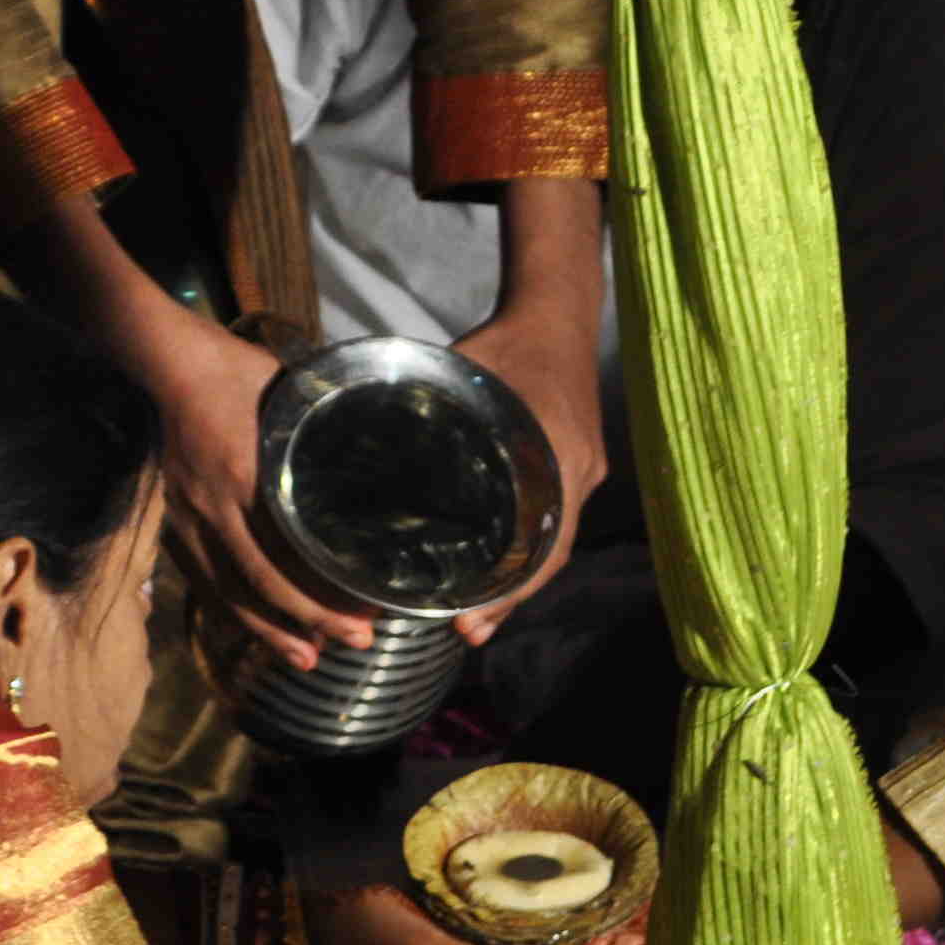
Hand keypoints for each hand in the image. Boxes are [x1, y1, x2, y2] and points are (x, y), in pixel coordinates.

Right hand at [23, 200, 369, 668]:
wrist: (165, 361)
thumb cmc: (232, 370)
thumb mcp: (286, 397)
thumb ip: (315, 437)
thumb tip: (364, 460)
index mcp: (240, 479)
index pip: (279, 561)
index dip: (318, 599)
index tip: (363, 615)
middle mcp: (209, 508)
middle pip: (256, 587)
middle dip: (306, 624)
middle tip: (353, 644)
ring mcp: (186, 516)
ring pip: (226, 591)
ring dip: (268, 630)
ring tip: (307, 658)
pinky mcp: (174, 518)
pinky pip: (203, 576)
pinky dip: (233, 607)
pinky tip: (258, 627)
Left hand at [454, 178, 610, 645]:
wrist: (559, 312)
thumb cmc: (505, 344)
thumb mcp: (461, 374)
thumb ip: (421, 409)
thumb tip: (359, 444)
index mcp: (556, 456)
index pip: (543, 546)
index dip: (510, 590)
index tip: (472, 623)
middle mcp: (579, 474)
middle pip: (549, 555)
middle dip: (511, 598)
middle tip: (467, 633)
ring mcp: (584, 471)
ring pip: (553, 541)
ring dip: (520, 577)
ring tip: (477, 614)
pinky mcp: (579, 465)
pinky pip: (556, 517)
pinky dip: (528, 545)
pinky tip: (497, 565)